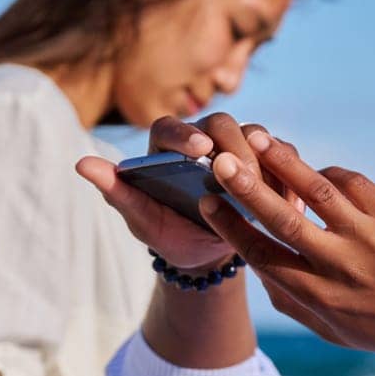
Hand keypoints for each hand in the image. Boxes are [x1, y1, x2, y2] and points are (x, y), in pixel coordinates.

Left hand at [76, 114, 292, 270]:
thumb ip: (116, 191)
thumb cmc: (166, 231)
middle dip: (232, 148)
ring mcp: (238, 148)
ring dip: (264, 160)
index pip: (171, 127)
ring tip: (268, 188)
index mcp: (167, 145)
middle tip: (240, 175)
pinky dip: (289, 176)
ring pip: (257, 138)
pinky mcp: (266, 162)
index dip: (186, 133)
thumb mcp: (141, 219)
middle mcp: (204, 138)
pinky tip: (292, 202)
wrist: (201, 251)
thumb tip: (82, 164)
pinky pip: (283, 158)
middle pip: (222, 124)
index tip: (199, 149)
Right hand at [197, 131, 374, 362]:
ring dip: (284, 164)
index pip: (263, 257)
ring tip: (260, 140)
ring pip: (316, 193)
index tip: (207, 202)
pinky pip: (352, 185)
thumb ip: (297, 305)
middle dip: (247, 189)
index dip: (232, 228)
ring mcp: (369, 238)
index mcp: (321, 299)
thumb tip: (260, 272)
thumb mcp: (339, 333)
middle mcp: (341, 268)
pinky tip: (313, 170)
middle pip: (283, 221)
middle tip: (220, 162)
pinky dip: (328, 174)